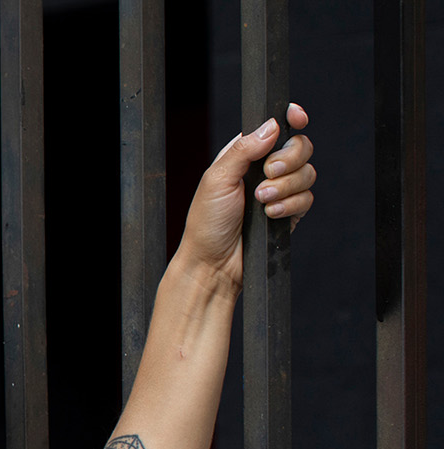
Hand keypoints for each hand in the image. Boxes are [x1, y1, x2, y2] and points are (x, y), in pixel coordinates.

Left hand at [177, 102, 314, 288]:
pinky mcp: (290, 211)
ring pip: (308, 172)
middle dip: (288, 159)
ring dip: (285, 186)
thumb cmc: (207, 222)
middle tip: (268, 173)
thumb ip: (243, 149)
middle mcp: (265, 169)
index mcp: (245, 155)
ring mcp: (280, 190)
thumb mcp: (217, 179)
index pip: (276, 128)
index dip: (292, 118)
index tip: (297, 117)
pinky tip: (270, 215)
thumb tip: (272, 125)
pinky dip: (290, 205)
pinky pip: (307, 198)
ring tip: (261, 201)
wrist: (214, 262)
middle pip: (300, 146)